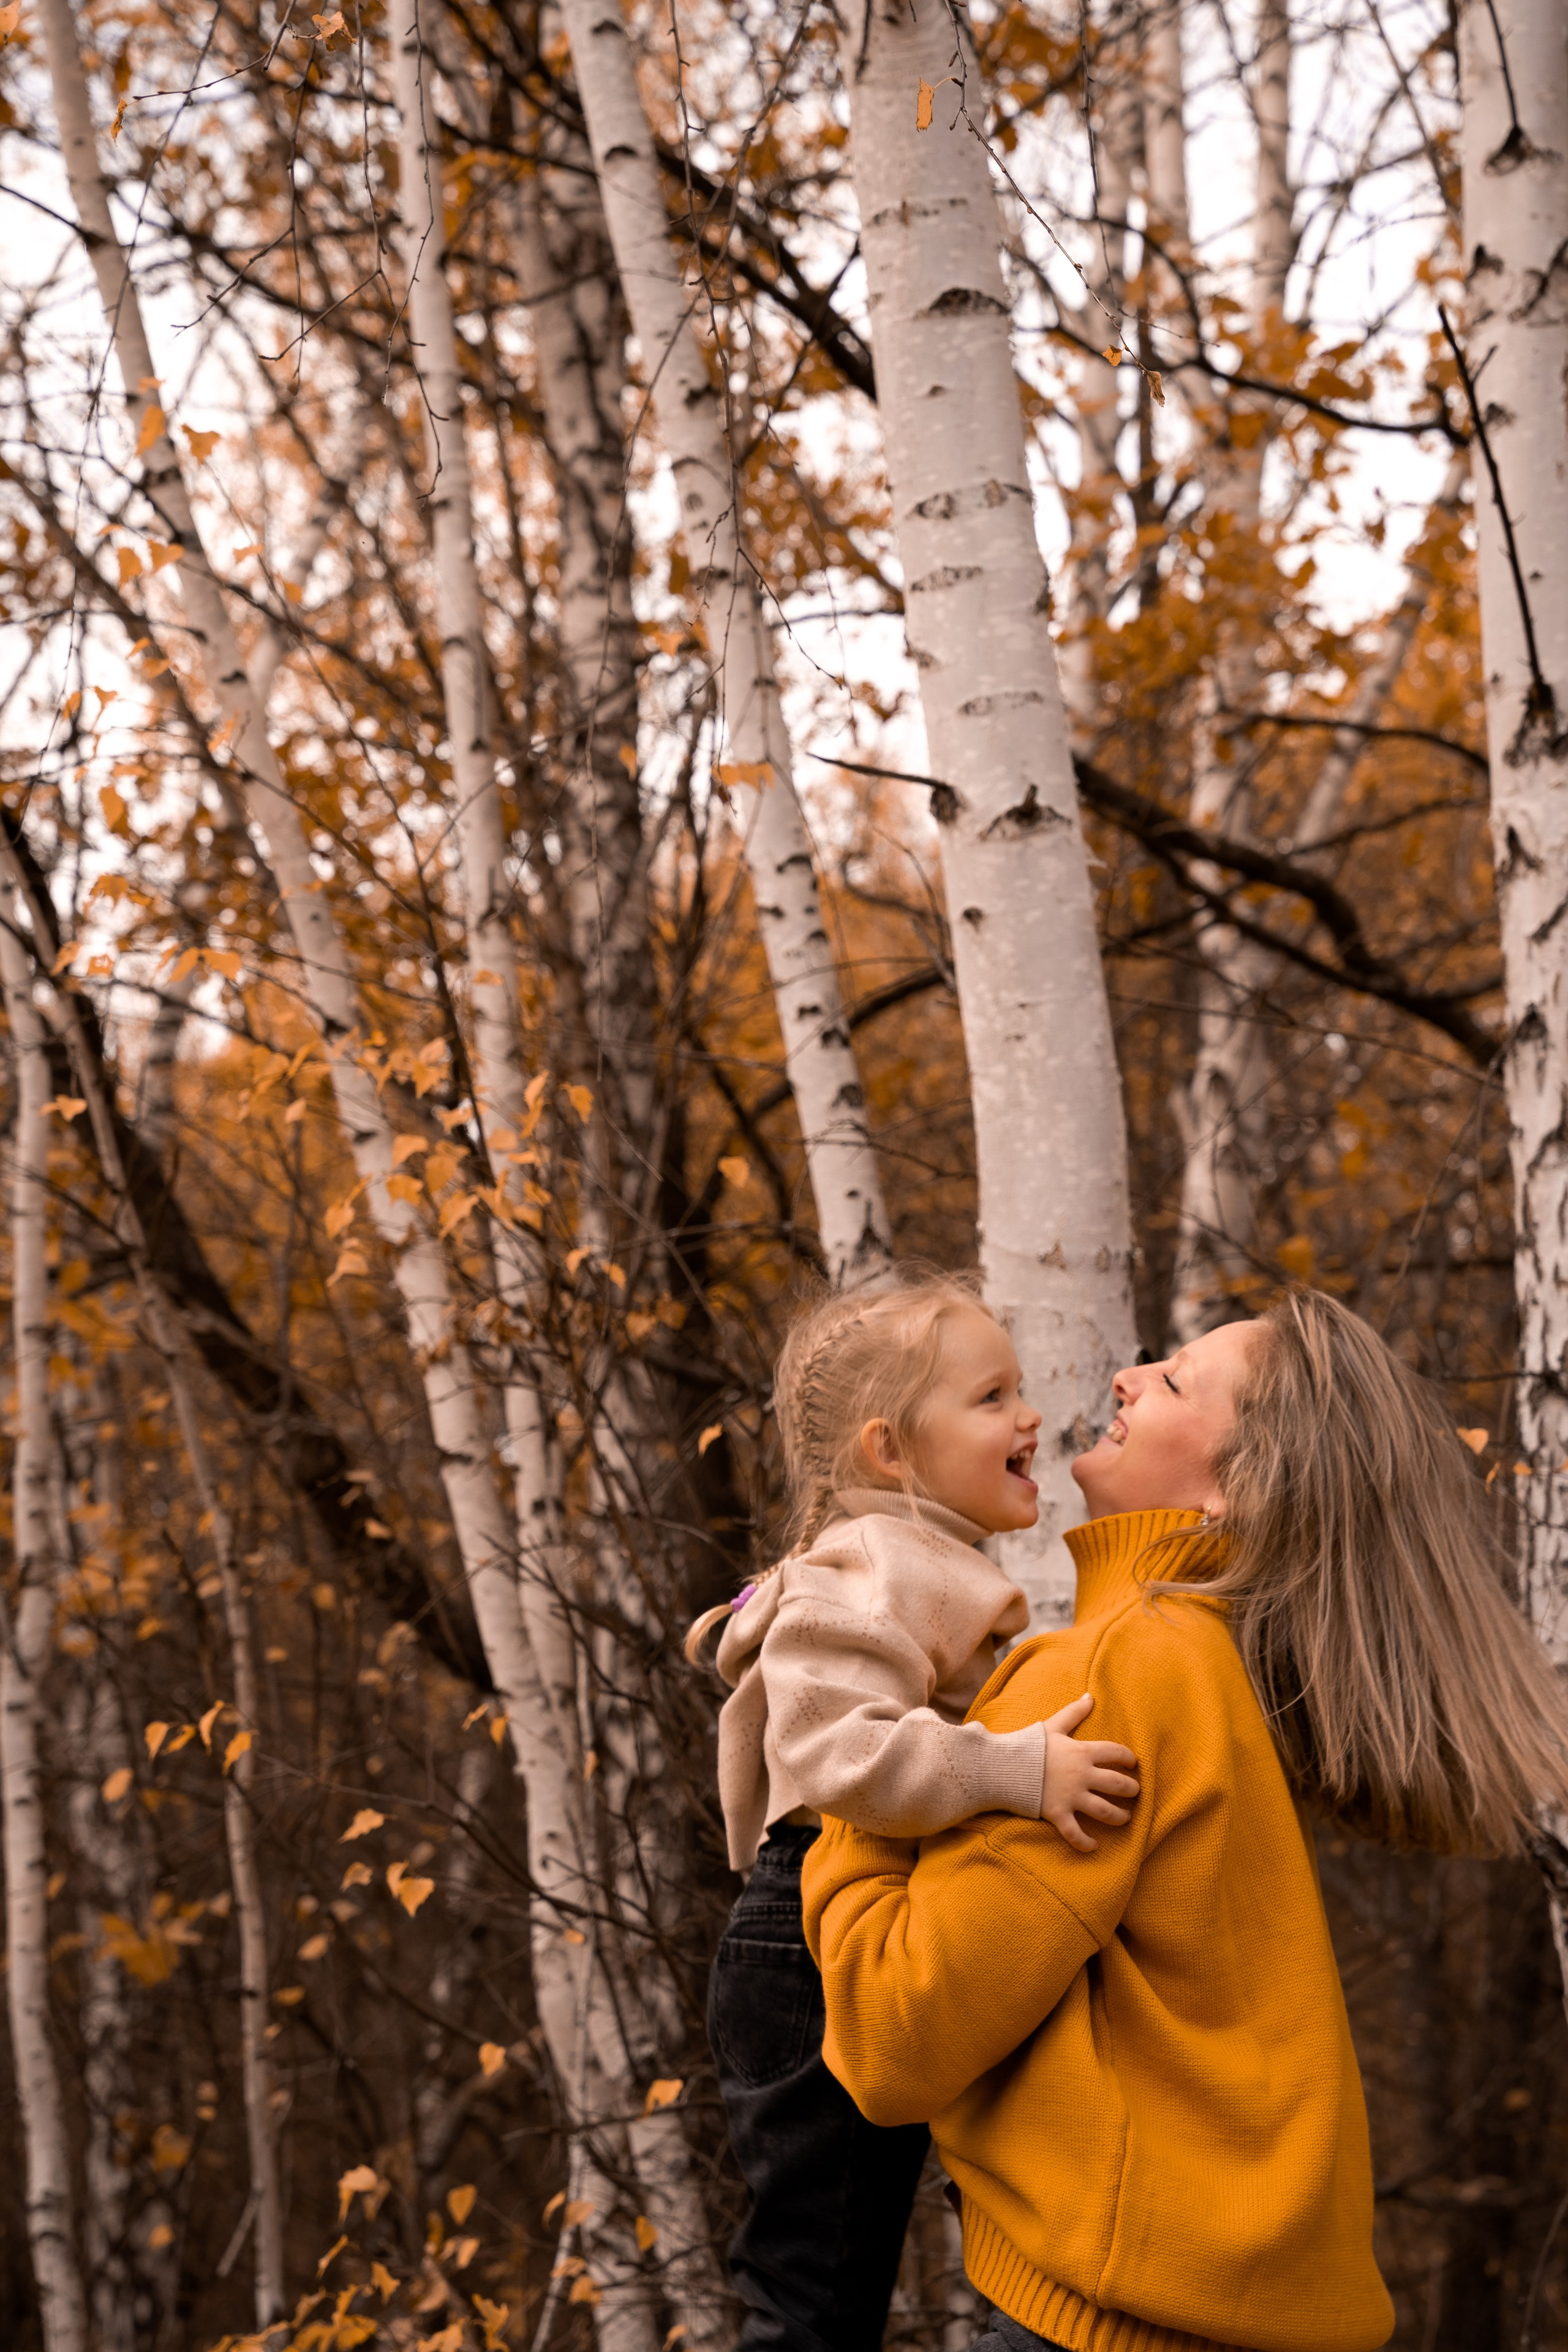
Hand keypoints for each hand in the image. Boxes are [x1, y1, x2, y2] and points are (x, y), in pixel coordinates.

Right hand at [1039, 1692, 1138, 1853]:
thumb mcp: (1053, 1725)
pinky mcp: (1058, 1814)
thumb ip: (1074, 1712)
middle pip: (1118, 1784)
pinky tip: (1094, 1846)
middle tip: (1135, 1792)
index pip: (1116, 1753)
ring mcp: (1071, 1796)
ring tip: (1125, 1818)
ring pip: (1105, 1811)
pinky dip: (1085, 1843)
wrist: (1002, 1766)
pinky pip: (1075, 1833)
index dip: (1129, 1758)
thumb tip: (1091, 1696)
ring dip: (1120, 1817)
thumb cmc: (1028, 1745)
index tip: (1133, 1763)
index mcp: (1082, 1752)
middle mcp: (1081, 1775)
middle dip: (1131, 1789)